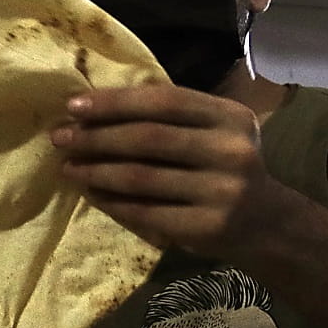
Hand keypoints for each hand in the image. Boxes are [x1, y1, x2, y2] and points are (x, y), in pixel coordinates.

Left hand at [50, 85, 286, 258]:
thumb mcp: (213, 132)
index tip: (74, 106)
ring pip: (141, 178)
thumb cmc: (225, 168)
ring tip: (68, 167)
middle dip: (96, 137)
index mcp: (229, 117)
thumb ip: (170, 118)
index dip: (115, 102)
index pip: (163, 101)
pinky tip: (92, 193)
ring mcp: (221, 191)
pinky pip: (145, 212)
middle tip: (60, 138)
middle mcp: (231, 150)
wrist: (266, 223)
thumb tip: (95, 108)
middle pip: (148, 138)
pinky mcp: (206, 227)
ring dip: (96, 171)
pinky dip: (112, 202)